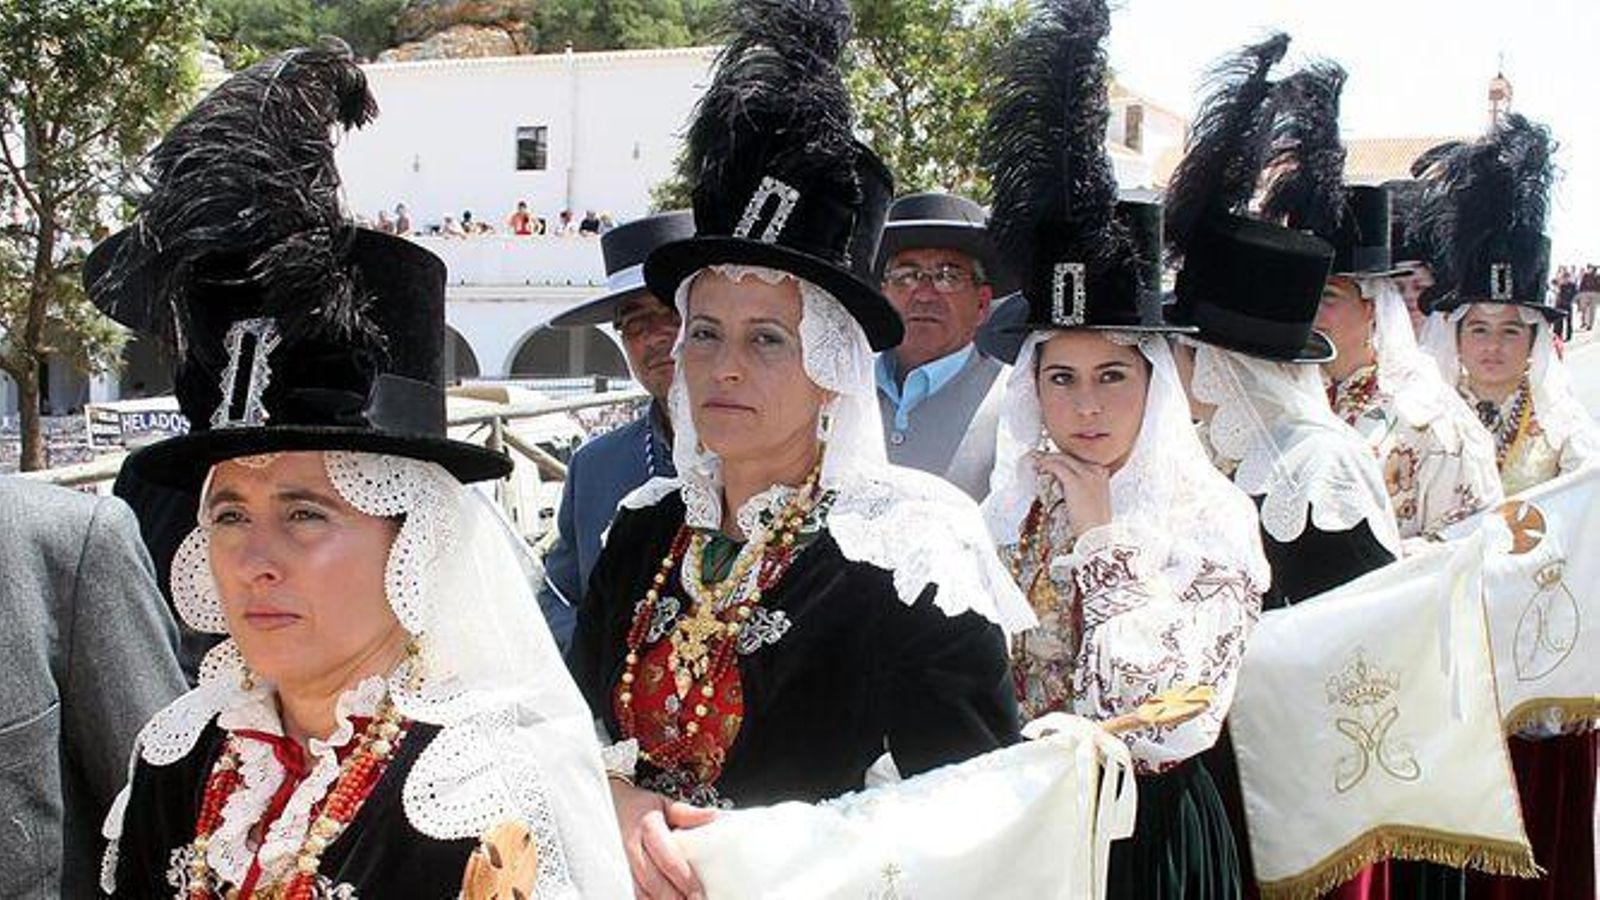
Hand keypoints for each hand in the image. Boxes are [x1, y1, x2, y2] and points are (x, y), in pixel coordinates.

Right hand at [609, 778, 716, 898]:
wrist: (615, 807)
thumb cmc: (643, 807)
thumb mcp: (665, 804)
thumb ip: (688, 813)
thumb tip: (713, 815)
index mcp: (648, 827)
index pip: (667, 857)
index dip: (683, 878)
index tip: (698, 892)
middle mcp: (634, 847)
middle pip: (652, 880)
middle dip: (673, 897)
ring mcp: (626, 862)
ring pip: (641, 890)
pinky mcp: (623, 872)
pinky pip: (634, 892)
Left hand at [1031, 451, 1112, 533]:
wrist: (1096, 535)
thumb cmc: (1093, 523)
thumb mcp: (1092, 499)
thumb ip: (1082, 486)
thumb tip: (1063, 481)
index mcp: (1102, 473)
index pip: (1078, 460)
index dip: (1062, 459)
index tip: (1050, 460)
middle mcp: (1096, 470)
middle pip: (1070, 457)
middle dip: (1052, 457)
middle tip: (1038, 458)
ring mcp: (1087, 475)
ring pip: (1062, 459)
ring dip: (1046, 459)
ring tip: (1035, 461)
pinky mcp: (1075, 482)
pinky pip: (1057, 467)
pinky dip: (1046, 465)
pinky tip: (1038, 467)